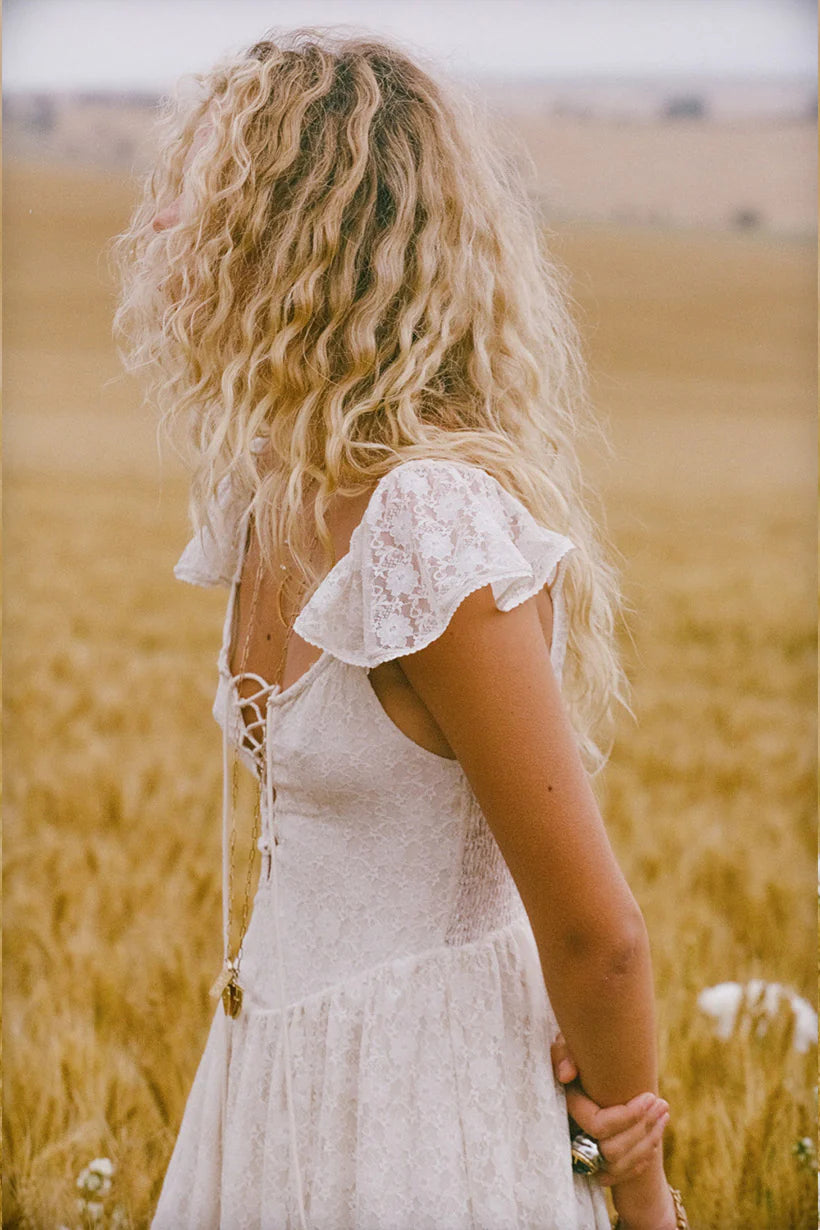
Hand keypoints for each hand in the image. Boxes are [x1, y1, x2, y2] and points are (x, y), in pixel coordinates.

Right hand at [550, 1032, 670, 1187]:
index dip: (628, 1116)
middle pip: (612, 1150)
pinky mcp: (593, 1162)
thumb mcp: (566, 1046)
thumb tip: (567, 1074)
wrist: (577, 1071)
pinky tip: (654, 1140)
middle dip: (642, 1128)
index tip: (649, 1096)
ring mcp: (581, 1153)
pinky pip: (615, 1176)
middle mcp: (570, 1137)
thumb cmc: (574, 1054)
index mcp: (566, 1111)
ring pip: (617, 1165)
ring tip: (664, 1116)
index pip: (599, 1126)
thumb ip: (563, 1054)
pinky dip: (638, 1162)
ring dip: (647, 1143)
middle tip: (662, 1104)